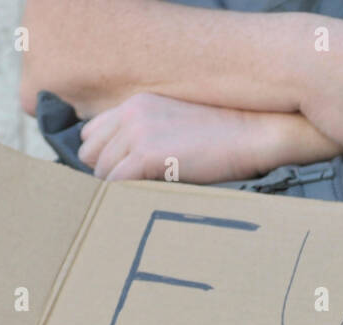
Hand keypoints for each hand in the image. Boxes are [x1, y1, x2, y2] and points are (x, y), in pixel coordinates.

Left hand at [79, 92, 313, 182]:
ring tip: (137, 200)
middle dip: (105, 176)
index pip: (92, 134)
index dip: (103, 158)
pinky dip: (121, 197)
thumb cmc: (221, 138)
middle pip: (89, 154)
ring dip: (115, 190)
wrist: (253, 134)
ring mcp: (137, 131)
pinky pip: (114, 183)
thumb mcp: (175, 125)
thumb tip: (122, 167)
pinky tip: (138, 204)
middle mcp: (131, 113)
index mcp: (136, 104)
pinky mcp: (147, 153)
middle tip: (128, 193)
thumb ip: (145, 135)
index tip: (119, 178)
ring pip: (100, 172)